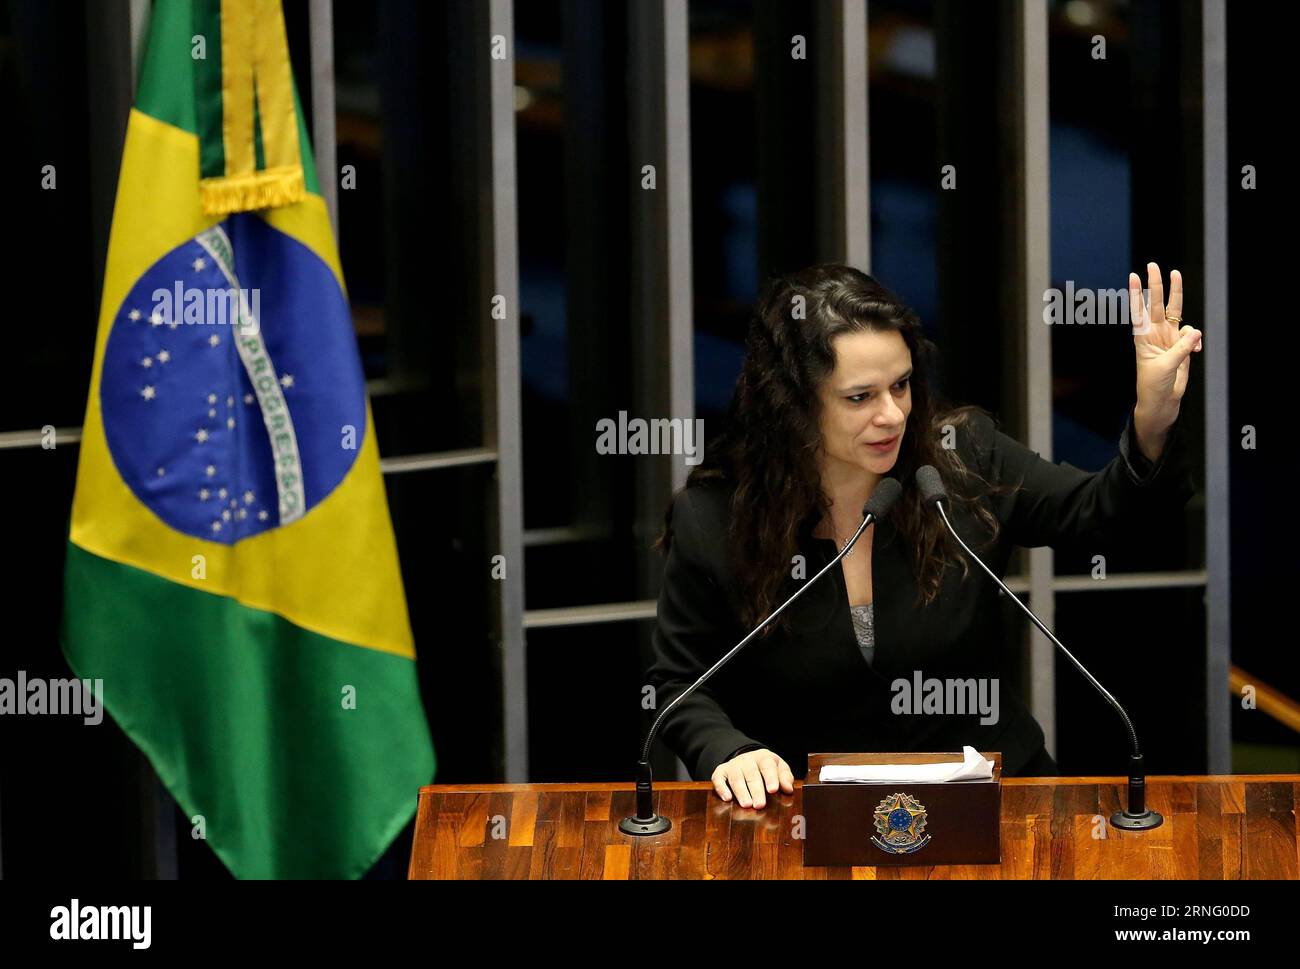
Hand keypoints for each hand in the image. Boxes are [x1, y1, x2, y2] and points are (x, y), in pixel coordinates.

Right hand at [711, 748, 794, 808]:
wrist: (747, 760)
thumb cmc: (766, 768)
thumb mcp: (779, 768)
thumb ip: (785, 777)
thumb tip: (788, 789)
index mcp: (763, 757)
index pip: (767, 765)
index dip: (770, 777)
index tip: (773, 790)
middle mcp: (747, 759)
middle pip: (751, 774)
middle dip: (756, 790)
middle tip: (760, 805)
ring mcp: (733, 765)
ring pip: (736, 778)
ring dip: (741, 792)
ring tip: (746, 805)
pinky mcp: (721, 771)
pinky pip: (718, 778)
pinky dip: (721, 787)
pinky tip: (727, 798)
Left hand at [1131, 262, 1200, 422]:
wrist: (1162, 400)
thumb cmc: (1154, 384)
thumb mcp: (1165, 367)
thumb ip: (1181, 349)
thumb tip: (1195, 332)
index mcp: (1143, 338)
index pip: (1139, 311)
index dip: (1135, 294)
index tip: (1132, 276)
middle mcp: (1155, 333)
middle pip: (1157, 303)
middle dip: (1156, 284)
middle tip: (1153, 264)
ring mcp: (1168, 338)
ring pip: (1175, 311)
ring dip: (1177, 294)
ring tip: (1176, 274)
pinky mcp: (1181, 346)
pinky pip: (1191, 334)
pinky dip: (1194, 340)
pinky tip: (1194, 352)